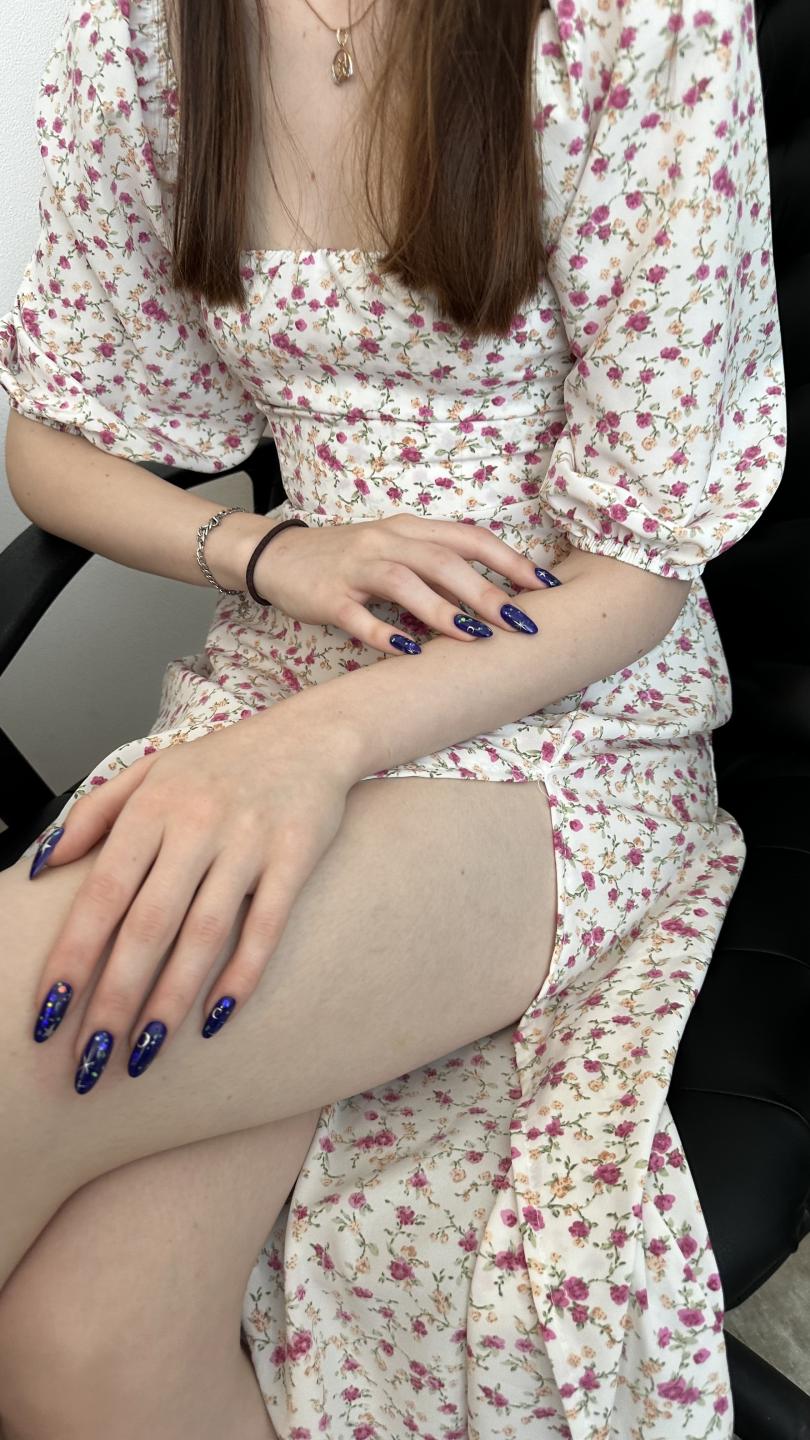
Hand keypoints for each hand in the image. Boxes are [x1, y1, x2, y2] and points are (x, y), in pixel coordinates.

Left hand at [31, 706, 353, 1089]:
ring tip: (143, 1052)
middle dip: (114, 998)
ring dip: (170, 1000)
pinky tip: (216, 1018)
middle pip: (148, 925)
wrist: (311, 734)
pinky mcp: (295, 857)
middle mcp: (196, 824)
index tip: (49, 1012)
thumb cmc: (223, 761)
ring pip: (204, 934)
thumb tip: (42, 867)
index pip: (102, 892)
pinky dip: (242, 975)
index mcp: (153, 807)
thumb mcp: (151, 769)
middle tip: (91, 1060)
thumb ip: (94, 813)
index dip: (73, 956)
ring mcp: (249, 842)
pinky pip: (266, 926)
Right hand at [246, 513, 556, 651]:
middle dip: (486, 591)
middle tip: (521, 622)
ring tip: (474, 637)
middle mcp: (386, 542)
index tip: (544, 586)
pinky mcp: (327, 596)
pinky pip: (357, 616)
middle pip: (443, 560)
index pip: (469, 538)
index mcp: (410, 529)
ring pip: (405, 582)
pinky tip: (408, 652)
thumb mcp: (396, 552)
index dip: (509, 560)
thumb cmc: (347, 560)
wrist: (277, 556)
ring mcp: (355, 567)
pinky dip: (384, 634)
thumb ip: (437, 568)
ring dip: (442, 610)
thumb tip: (493, 598)